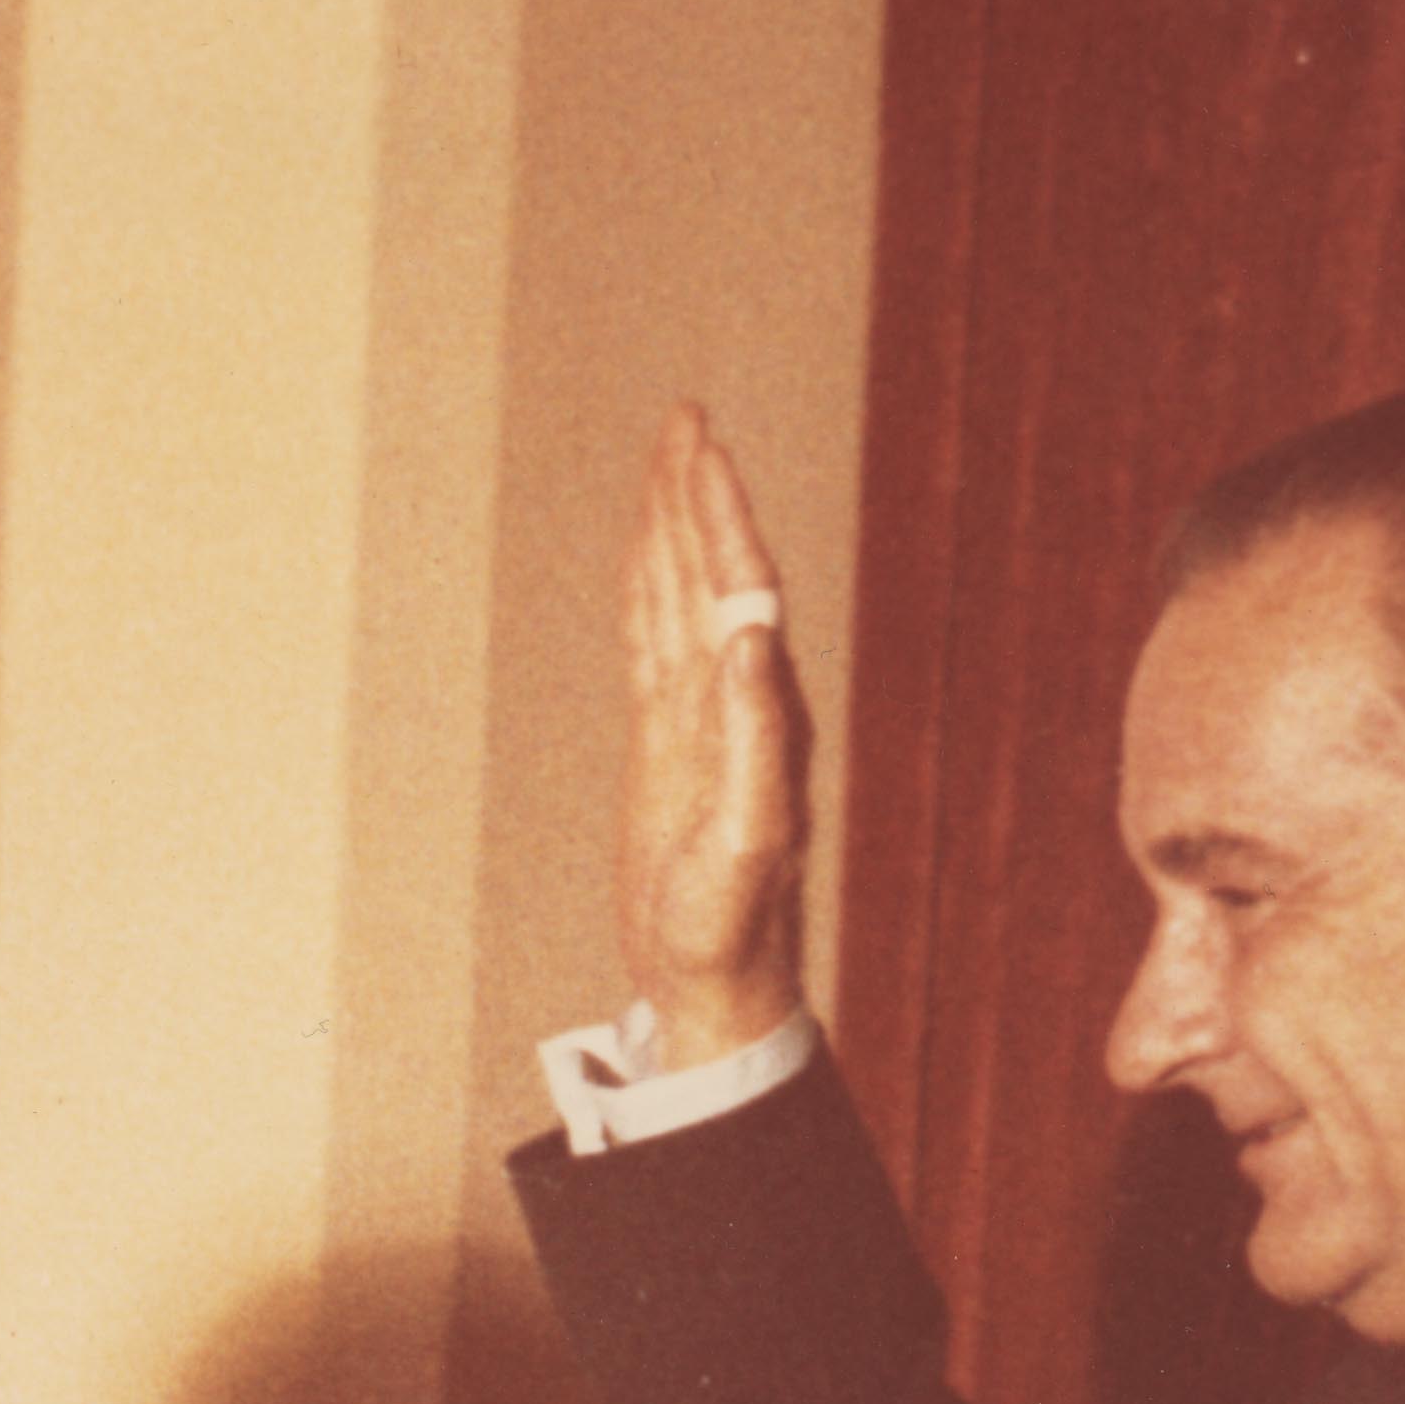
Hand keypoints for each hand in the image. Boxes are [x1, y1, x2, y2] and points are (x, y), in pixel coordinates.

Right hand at [616, 402, 810, 1066]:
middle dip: (697, 496)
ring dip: (673, 530)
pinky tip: (642, 560)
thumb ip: (756, 739)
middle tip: (684, 419)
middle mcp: (737, 703)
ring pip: (682, 601)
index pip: (741, 590)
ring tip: (666, 463)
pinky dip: (646, 592)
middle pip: (713, 575)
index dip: (719, 517)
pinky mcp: (668, 747)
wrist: (716, 984)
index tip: (699, 448)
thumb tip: (748, 638)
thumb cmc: (733, 928)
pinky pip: (653, 647)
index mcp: (761, 712)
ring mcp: (700, 721)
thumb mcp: (747, 840)